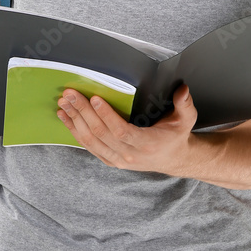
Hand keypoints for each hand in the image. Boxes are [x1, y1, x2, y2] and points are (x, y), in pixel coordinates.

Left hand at [56, 83, 197, 173]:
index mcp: (147, 144)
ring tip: (63, 103)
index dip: (107, 116)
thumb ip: (184, 104)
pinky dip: (74, 131)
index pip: (122, 131)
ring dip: (74, 120)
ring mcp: (117, 160)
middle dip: (83, 112)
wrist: (172, 159)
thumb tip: (182, 90)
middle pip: (101, 134)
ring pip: (90, 140)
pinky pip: (88, 146)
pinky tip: (66, 117)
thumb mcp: (186, 119)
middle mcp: (130, 155)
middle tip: (71, 94)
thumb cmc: (175, 136)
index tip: (95, 98)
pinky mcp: (109, 160)